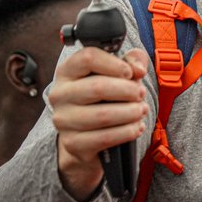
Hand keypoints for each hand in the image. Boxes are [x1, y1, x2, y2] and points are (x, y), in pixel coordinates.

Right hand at [49, 47, 148, 200]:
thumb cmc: (104, 97)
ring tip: (141, 110)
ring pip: (103, 115)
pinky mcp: (73, 143)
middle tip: (141, 94)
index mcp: (68, 71)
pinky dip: (127, 132)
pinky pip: (105, 137)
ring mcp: (63, 120)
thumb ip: (132, 61)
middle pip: (98, 87)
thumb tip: (138, 68)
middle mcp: (60, 94)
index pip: (87, 58)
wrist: (88, 136)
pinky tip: (136, 127)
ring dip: (130, 112)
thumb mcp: (118, 73)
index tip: (131, 73)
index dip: (115, 64)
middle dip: (128, 91)